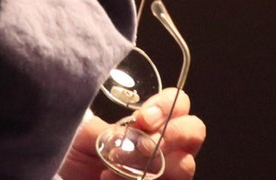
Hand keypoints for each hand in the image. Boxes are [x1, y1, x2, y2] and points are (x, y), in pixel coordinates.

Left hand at [57, 89, 206, 179]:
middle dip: (170, 134)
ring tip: (118, 166)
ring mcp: (169, 173)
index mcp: (154, 123)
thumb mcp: (85, 137)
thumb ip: (104, 130)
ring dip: (153, 164)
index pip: (178, 102)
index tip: (142, 118)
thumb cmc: (81, 157)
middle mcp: (170, 147)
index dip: (165, 106)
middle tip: (143, 145)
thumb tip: (120, 135)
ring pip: (184, 166)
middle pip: (194, 131)